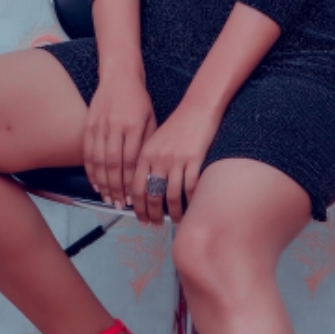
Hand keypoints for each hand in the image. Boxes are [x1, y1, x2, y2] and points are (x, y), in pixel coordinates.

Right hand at [84, 71, 155, 208]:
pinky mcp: (89, 124)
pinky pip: (88, 152)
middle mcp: (116, 126)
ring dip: (103, 183)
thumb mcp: (150, 119)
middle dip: (116, 188)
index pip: (131, 161)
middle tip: (119, 204)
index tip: (134, 197)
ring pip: (99, 161)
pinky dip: (90, 170)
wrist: (119, 76)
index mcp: (134, 126)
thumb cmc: (139, 100)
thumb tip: (147, 172)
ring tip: (108, 198)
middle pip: (114, 164)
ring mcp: (100, 125)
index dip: (131, 182)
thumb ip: (147, 144)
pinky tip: (95, 183)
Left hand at [131, 96, 220, 225]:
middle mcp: (158, 159)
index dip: (137, 208)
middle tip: (156, 225)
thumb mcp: (155, 141)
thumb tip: (143, 188)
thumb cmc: (177, 126)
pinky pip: (191, 188)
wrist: (198, 108)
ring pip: (172, 196)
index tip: (140, 219)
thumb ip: (148, 162)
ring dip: (174, 213)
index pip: (137, 188)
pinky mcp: (194, 160)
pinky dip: (191, 201)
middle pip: (152, 195)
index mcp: (145, 155)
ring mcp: (176, 160)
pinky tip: (192, 207)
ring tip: (176, 220)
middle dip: (153, 214)